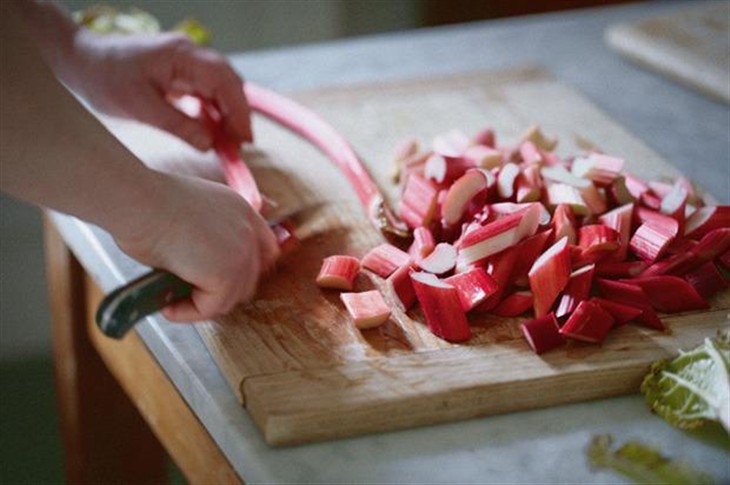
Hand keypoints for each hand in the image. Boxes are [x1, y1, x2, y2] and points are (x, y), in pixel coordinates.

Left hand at [69, 30, 251, 149]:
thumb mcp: (140, 108)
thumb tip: (210, 144)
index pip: (224, 80)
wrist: (80, 61)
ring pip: (221, 90)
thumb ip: (179, 126)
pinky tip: (213, 133)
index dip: (239, 111)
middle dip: (237, 115)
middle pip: (229, 83)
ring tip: (228, 144)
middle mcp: (190, 55)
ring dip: (227, 116)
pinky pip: (207, 93)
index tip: (244, 138)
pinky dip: (214, 113)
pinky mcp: (181, 74)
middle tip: (239, 147)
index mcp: (182, 55)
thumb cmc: (104, 78)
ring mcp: (187, 63)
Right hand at [115, 172, 278, 321]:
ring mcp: (242, 253)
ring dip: (202, 304)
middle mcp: (248, 229)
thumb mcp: (190, 216)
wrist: (138, 201)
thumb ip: (207, 236)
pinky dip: (188, 313)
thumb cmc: (147, 204)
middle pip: (250, 278)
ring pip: (230, 297)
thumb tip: (198, 267)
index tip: (217, 283)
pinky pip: (210, 307)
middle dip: (222, 292)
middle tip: (192, 297)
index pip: (264, 249)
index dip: (243, 271)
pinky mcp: (227, 275)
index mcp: (241, 209)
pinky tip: (168, 307)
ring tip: (174, 302)